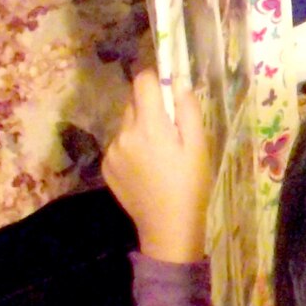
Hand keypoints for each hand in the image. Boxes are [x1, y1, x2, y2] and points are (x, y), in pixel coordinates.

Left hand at [103, 69, 211, 263]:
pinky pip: (119, 143)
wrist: (167, 225)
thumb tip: (179, 83)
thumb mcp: (198, 145)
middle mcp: (124, 134)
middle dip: (150, 106)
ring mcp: (112, 151)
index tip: (168, 90)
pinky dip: (131, 146)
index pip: (143, 82)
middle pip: (133, 102)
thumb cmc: (190, 184)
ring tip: (158, 152)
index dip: (156, 79)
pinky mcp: (106, 166)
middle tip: (170, 128)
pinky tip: (146, 166)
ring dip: (140, 127)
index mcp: (149, 125)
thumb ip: (188, 110)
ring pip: (126, 123)